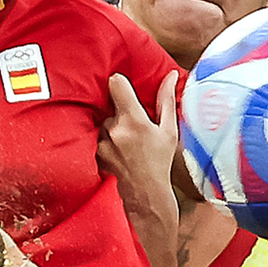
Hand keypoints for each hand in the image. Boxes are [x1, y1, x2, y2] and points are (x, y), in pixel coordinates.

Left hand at [97, 71, 178, 217]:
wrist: (145, 190)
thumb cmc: (160, 160)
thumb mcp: (169, 130)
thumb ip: (167, 100)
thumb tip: (171, 75)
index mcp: (134, 120)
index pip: (116, 84)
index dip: (119, 81)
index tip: (124, 86)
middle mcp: (115, 129)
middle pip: (112, 105)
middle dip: (123, 111)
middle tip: (136, 126)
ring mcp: (103, 141)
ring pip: (106, 122)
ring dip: (115, 127)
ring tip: (130, 142)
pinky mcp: (96, 152)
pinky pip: (100, 136)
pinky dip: (109, 140)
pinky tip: (121, 151)